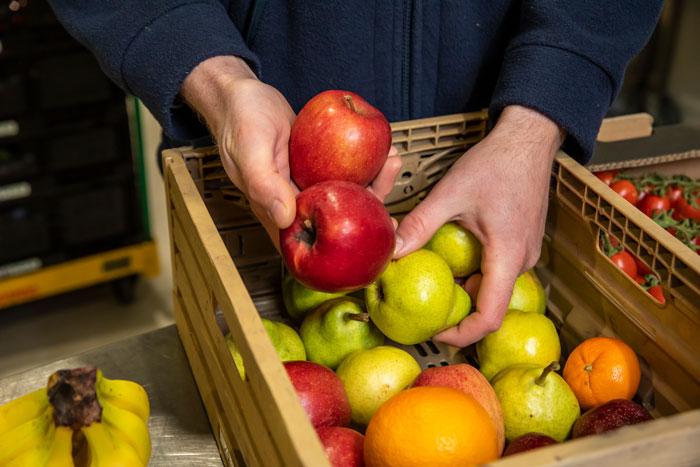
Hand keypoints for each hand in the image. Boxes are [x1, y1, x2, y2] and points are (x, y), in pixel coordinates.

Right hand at [181, 56, 400, 248]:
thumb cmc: (239, 120)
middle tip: (390, 195)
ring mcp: (308, 184)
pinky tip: (384, 152)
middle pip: (336, 218)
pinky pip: (345, 172)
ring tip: (392, 161)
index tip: (372, 238)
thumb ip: (264, 184)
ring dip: (372, 183)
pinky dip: (365, 164)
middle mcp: (295, 201)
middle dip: (368, 209)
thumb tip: (286, 218)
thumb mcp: (250, 150)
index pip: (311, 239)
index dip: (341, 245)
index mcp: (276, 209)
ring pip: (345, 195)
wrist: (242, 95)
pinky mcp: (317, 167)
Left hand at [393, 105, 564, 346]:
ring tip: (430, 279)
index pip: (489, 316)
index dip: (461, 334)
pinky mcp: (521, 243)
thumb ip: (420, 224)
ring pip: (492, 286)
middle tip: (421, 305)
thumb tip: (391, 253)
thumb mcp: (450, 193)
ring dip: (463, 288)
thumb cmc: (494, 163)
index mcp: (508, 256)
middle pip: (489, 304)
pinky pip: (496, 270)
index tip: (434, 334)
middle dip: (456, 310)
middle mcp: (522, 261)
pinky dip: (473, 272)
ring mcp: (525, 253)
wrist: (528, 140)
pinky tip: (449, 258)